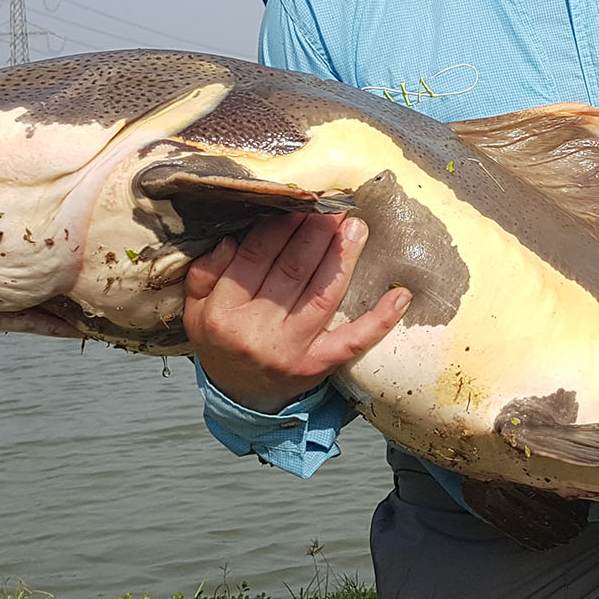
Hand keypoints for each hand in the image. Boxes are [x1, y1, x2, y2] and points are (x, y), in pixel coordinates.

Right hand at [183, 213, 410, 413]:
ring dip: (344, 257)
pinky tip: (400, 294)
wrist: (239, 398)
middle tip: (335, 205)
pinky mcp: (320, 365)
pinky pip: (354, 340)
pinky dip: (381, 318)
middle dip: (317, 231)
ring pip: (323, 294)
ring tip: (357, 226)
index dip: (281, 224)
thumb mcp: (197, 309)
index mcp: (223, 312)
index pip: (256, 256)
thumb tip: (233, 239)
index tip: (299, 200)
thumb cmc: (221, 341)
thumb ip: (205, 272)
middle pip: (293, 269)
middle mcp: (257, 331)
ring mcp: (292, 350)